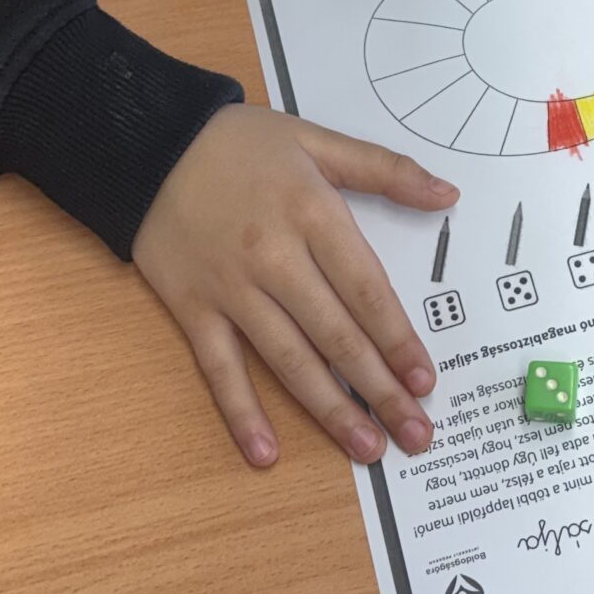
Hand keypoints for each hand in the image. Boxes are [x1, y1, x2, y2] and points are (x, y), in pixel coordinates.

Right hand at [133, 104, 456, 469]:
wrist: (145, 143)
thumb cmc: (238, 143)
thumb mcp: (316, 140)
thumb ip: (385, 169)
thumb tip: (448, 194)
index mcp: (313, 215)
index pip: (367, 291)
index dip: (398, 339)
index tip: (425, 380)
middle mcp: (275, 258)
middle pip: (336, 335)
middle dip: (380, 389)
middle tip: (415, 433)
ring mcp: (231, 289)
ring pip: (288, 360)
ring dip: (330, 410)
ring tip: (366, 447)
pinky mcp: (192, 309)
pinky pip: (220, 368)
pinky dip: (241, 412)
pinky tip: (266, 453)